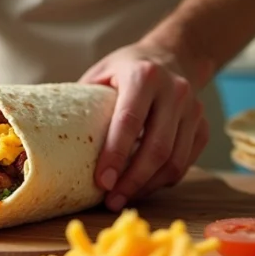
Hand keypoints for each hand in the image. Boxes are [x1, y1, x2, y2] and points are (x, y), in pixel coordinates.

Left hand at [80, 42, 208, 210]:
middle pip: (156, 147)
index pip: (129, 121)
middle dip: (132, 180)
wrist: (171, 55)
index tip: (101, 182)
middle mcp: (175, 91)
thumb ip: (85, 102)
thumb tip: (51, 139)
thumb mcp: (101, 73)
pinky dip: (163, 180)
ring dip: (147, 186)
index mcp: (144, 75)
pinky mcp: (203, 127)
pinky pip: (185, 162)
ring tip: (122, 198)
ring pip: (175, 160)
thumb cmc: (125, 69)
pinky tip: (142, 186)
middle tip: (111, 200)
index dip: (115, 155)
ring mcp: (194, 110)